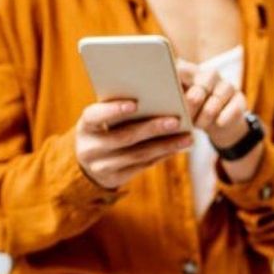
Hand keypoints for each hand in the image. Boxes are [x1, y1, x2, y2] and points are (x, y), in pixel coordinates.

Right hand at [75, 100, 191, 188]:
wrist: (87, 163)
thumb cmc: (102, 129)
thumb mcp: (102, 120)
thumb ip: (118, 109)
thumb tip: (155, 94)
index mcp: (85, 127)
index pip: (95, 116)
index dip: (113, 110)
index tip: (135, 103)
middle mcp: (90, 148)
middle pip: (124, 137)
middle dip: (152, 129)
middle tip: (176, 120)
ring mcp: (102, 166)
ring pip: (138, 155)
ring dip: (166, 145)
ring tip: (188, 136)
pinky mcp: (116, 178)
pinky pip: (144, 166)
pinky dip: (164, 154)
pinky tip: (180, 146)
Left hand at [177, 60, 261, 182]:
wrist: (220, 124)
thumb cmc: (191, 113)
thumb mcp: (177, 105)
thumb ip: (165, 98)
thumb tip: (144, 100)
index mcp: (190, 72)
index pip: (180, 69)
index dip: (174, 79)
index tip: (168, 94)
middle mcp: (209, 75)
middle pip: (200, 85)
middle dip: (191, 104)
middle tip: (185, 117)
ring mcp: (226, 86)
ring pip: (216, 100)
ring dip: (206, 116)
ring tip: (198, 125)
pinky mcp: (240, 100)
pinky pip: (233, 109)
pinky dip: (223, 119)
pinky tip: (217, 124)